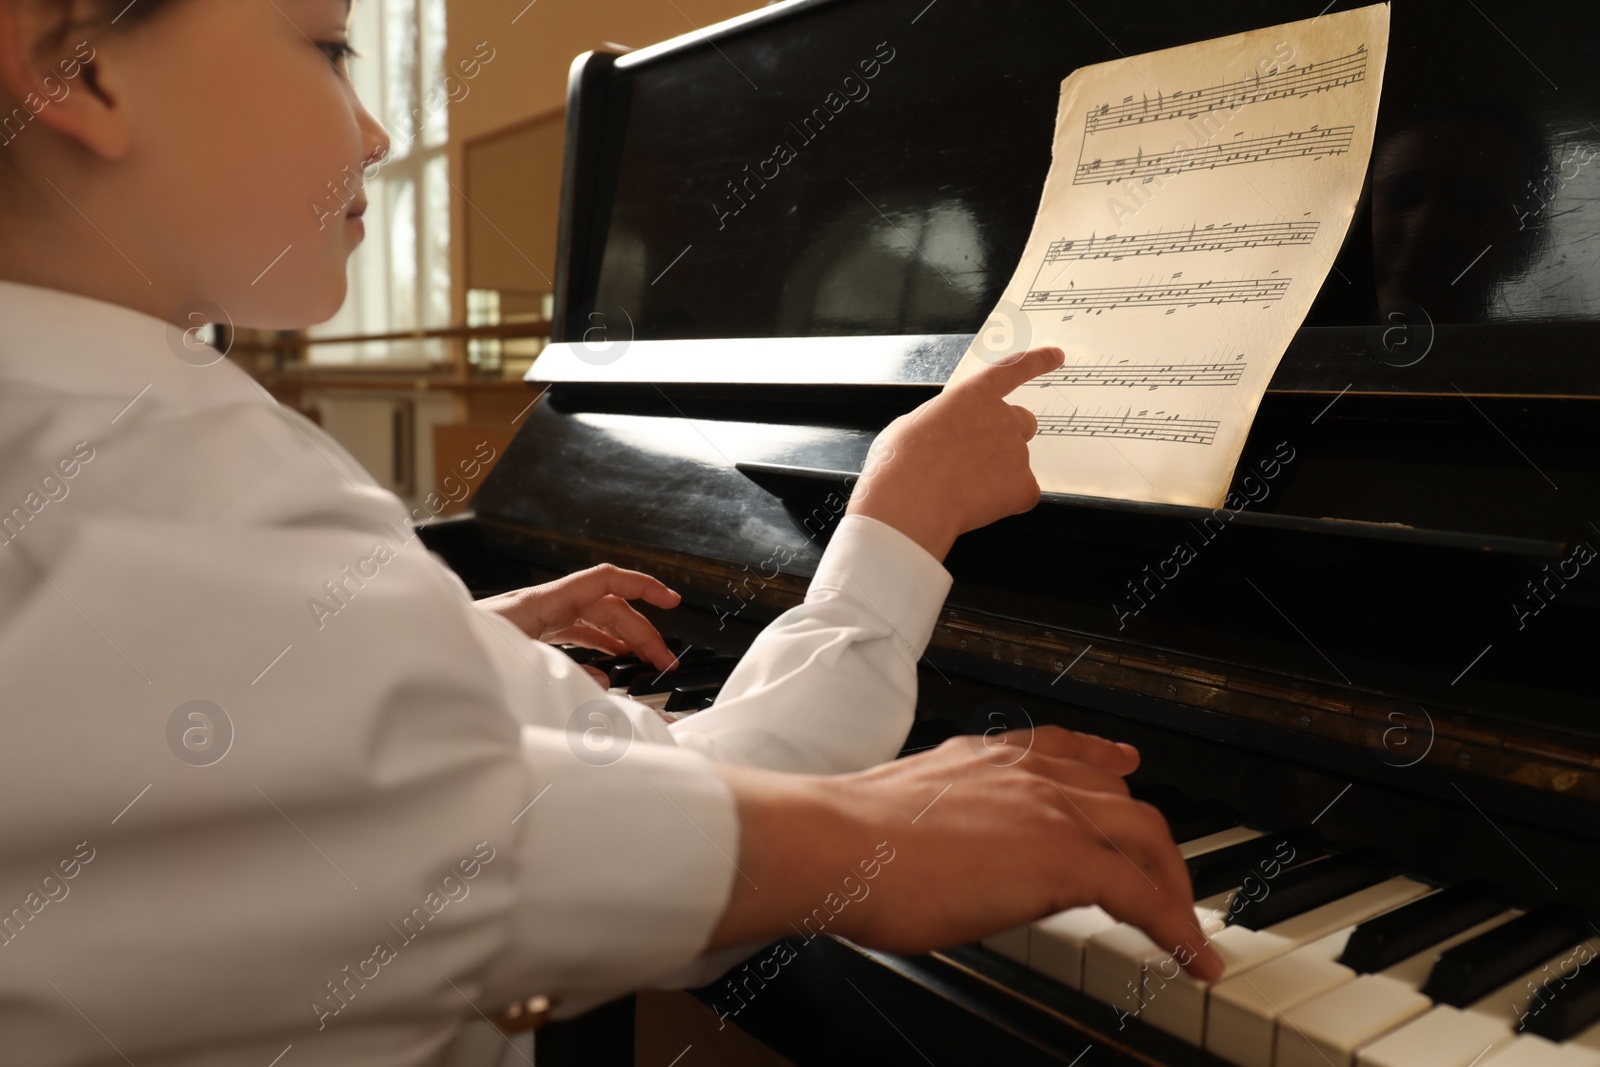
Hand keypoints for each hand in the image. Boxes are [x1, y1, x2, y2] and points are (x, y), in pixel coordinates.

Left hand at [475, 563, 682, 672]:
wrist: (420, 662)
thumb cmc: (457, 656)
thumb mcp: (519, 667)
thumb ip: (568, 677)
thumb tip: (605, 683)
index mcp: (541, 603)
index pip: (605, 580)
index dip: (642, 586)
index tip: (671, 601)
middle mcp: (538, 608)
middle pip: (605, 608)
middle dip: (640, 631)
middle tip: (664, 661)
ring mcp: (531, 623)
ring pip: (590, 623)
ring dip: (621, 641)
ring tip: (644, 663)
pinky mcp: (523, 640)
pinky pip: (570, 638)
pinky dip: (595, 650)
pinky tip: (606, 669)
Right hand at [709, 725, 1221, 979]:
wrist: (834, 843)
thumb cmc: (846, 840)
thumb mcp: (906, 813)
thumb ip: (943, 822)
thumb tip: (944, 857)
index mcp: (983, 759)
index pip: (1064, 750)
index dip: (1104, 761)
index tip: (1124, 765)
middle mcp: (1024, 773)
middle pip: (1120, 800)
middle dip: (1151, 843)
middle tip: (1167, 878)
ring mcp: (1048, 809)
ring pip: (1143, 836)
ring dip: (1171, 884)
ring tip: (1184, 925)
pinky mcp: (1064, 856)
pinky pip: (1144, 893)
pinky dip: (1177, 927)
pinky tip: (1192, 956)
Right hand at [847, 345, 1064, 560]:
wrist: (908, 502)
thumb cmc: (900, 464)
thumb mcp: (912, 424)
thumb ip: (942, 421)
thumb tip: (946, 435)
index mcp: (973, 396)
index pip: (1013, 370)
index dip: (1037, 361)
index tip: (1057, 355)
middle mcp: (1002, 418)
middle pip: (1023, 423)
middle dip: (1007, 438)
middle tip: (979, 459)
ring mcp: (1016, 452)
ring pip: (1017, 463)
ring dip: (997, 474)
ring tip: (961, 488)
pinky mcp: (1023, 486)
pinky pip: (1023, 494)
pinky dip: (1006, 502)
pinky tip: (976, 505)